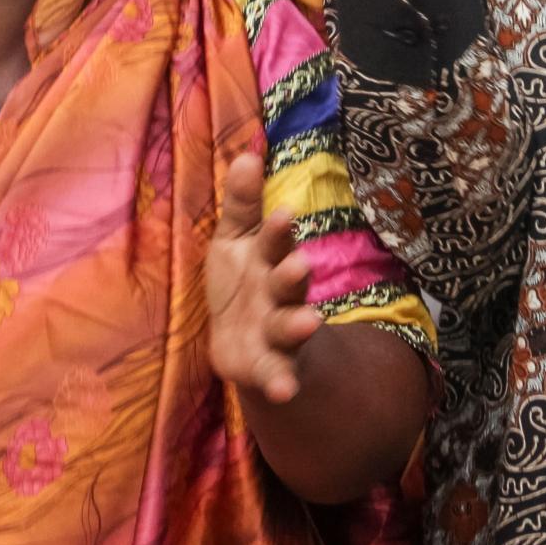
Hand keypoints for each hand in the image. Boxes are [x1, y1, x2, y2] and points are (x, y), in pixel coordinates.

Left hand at [206, 149, 320, 405]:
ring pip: (290, 326)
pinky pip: (277, 375)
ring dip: (300, 324)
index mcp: (268, 259)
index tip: (283, 212)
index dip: (279, 230)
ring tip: (311, 321)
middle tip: (300, 264)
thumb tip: (247, 153)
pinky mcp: (266, 366)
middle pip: (289, 283)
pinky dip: (282, 384)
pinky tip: (285, 392)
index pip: (275, 241)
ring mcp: (275, 332)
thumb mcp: (234, 240)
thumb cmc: (241, 281)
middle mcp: (278, 295)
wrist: (241, 339)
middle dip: (293, 274)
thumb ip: (242, 203)